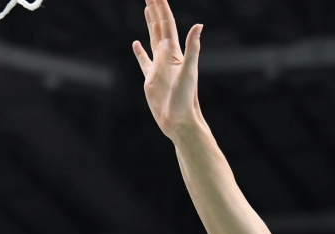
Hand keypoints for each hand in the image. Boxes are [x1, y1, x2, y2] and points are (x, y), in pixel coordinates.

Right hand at [132, 0, 203, 140]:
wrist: (180, 121)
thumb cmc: (186, 100)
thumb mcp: (189, 72)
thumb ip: (192, 49)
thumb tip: (198, 26)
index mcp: (174, 52)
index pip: (167, 23)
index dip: (161, 7)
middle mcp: (166, 56)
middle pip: (159, 26)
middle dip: (155, 8)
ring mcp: (158, 67)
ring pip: (152, 39)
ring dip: (150, 23)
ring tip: (147, 9)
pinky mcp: (150, 79)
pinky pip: (143, 60)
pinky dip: (139, 51)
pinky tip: (135, 44)